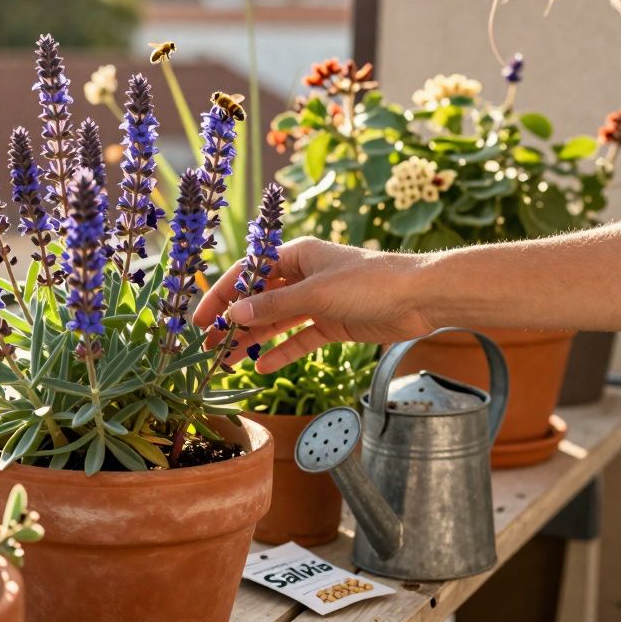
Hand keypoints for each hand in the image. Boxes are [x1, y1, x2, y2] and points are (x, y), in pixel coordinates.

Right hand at [193, 237, 436, 372]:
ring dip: (253, 339)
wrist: (420, 297)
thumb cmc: (369, 282)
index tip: (200, 319)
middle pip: (259, 300)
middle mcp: (303, 276)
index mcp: (296, 255)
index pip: (248, 274)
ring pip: (276, 322)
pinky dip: (282, 351)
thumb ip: (273, 305)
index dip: (221, 295)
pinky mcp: (332, 323)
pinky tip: (261, 366)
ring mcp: (317, 301)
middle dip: (233, 322)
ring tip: (225, 361)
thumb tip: (233, 314)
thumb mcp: (315, 293)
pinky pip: (299, 338)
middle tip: (207, 347)